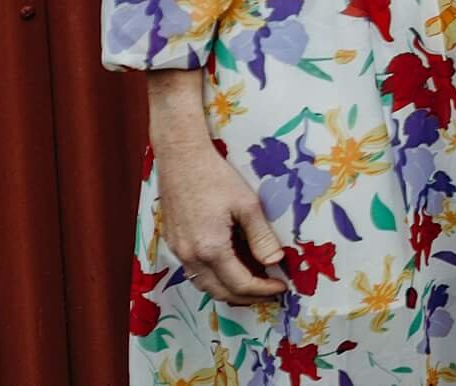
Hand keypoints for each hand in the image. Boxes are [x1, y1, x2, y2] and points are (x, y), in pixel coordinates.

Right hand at [149, 74, 285, 303]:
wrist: (181, 158)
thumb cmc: (216, 176)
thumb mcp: (247, 204)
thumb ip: (261, 237)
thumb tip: (275, 262)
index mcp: (211, 248)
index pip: (240, 284)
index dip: (263, 290)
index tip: (281, 287)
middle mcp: (191, 256)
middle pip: (220, 292)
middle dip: (247, 297)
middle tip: (270, 291)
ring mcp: (179, 251)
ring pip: (204, 286)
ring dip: (229, 290)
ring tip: (254, 284)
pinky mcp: (174, 243)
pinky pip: (194, 273)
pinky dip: (214, 279)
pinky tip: (230, 268)